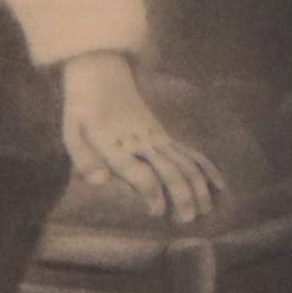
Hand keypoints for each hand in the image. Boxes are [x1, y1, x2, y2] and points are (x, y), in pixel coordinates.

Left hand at [61, 51, 226, 221]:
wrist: (101, 71)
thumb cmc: (82, 106)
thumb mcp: (71, 130)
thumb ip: (84, 158)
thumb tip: (99, 182)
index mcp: (118, 145)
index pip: (142, 174)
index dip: (152, 195)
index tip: (156, 213)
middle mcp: (142, 143)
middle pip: (171, 171)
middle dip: (182, 197)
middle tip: (186, 221)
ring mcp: (156, 137)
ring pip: (185, 163)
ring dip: (199, 187)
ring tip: (205, 211)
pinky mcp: (163, 134)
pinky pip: (189, 151)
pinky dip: (206, 167)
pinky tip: (219, 184)